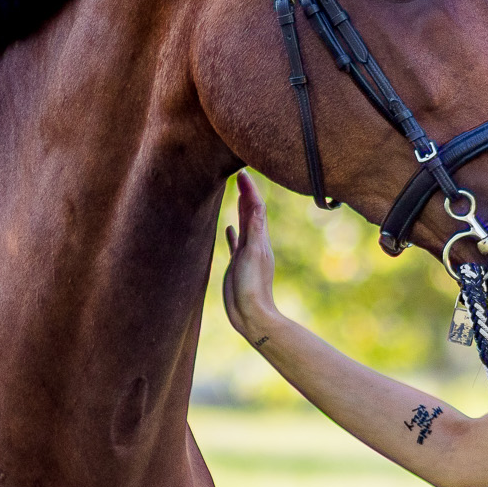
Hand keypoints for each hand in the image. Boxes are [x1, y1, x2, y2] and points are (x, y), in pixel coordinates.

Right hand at [222, 172, 281, 350]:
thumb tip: (255, 205)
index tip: (242, 171)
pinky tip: (228, 228)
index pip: (255, 208)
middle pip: (251, 212)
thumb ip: (253, 231)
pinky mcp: (237, 265)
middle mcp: (254, 244)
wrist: (251, 315)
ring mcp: (246, 254)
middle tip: (240, 173)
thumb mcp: (252, 256)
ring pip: (244, 225)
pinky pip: (235, 244)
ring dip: (240, 209)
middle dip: (246, 193)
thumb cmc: (252, 287)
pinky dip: (232, 233)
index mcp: (259, 240)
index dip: (249, 189)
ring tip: (236, 193)